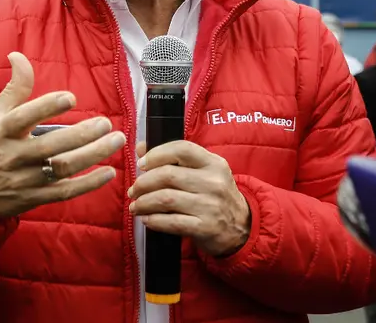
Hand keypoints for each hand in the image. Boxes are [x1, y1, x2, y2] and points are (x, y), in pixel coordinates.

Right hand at [0, 52, 126, 219]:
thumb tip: (17, 56)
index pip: (23, 118)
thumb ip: (14, 87)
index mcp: (1, 131)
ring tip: (117, 139)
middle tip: (105, 122)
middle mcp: (13, 156)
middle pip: (50, 146)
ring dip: (93, 155)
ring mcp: (24, 180)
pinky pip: (65, 192)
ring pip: (62, 169)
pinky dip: (88, 184)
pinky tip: (110, 171)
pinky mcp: (35, 198)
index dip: (46, 107)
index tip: (71, 97)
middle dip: (81, 135)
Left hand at [128, 140, 250, 256]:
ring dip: (144, 202)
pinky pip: (172, 222)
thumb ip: (174, 159)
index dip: (157, 154)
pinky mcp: (206, 227)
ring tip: (136, 206)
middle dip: (144, 183)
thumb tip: (141, 148)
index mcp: (213, 163)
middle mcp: (214, 182)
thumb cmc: (215, 196)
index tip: (142, 164)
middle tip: (134, 190)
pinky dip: (154, 220)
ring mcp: (211, 206)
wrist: (242, 227)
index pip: (182, 149)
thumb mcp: (204, 173)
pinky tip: (147, 219)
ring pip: (166, 199)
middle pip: (168, 175)